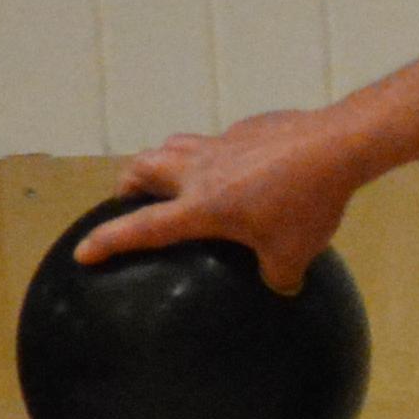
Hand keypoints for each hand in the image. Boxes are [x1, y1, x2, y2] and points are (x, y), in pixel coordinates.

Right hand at [77, 108, 362, 293]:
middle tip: (131, 202)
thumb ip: (278, 276)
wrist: (334, 146)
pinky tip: (236, 167)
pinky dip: (210, 154)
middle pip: (141, 168)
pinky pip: (214, 140)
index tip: (83, 252)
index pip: (143, 227)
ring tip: (168, 179)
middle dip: (127, 185)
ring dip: (160, 161)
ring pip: (170, 145)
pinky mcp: (244, 130)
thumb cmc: (308, 204)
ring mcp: (220, 145)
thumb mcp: (294, 255)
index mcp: (202, 207)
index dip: (110, 241)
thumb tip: (280, 288)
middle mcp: (199, 171)